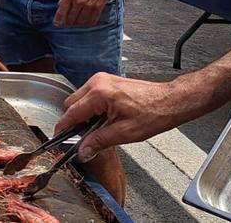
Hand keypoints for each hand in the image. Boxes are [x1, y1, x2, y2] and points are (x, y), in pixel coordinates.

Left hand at [54, 0, 111, 26]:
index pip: (62, 12)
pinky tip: (85, 23)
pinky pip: (93, 20)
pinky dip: (88, 23)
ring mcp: (89, 5)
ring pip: (81, 21)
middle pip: (71, 19)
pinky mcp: (98, 7)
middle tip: (66, 24)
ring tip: (75, 24)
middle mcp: (79, 1)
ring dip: (77, 24)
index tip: (57, 24)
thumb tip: (60, 4)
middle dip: (67, 23)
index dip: (58, 20)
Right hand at [57, 72, 199, 161]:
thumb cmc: (154, 113)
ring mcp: (102, 80)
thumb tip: (83, 151)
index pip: (71, 112)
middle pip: (71, 104)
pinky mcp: (107, 81)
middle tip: (84, 137)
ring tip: (99, 128)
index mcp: (99, 94)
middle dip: (74, 121)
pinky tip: (104, 118)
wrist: (172, 100)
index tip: (58, 138)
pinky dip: (91, 108)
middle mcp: (97, 82)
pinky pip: (89, 95)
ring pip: (79, 99)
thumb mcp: (125, 133)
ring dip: (83, 114)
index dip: (63, 127)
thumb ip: (99, 141)